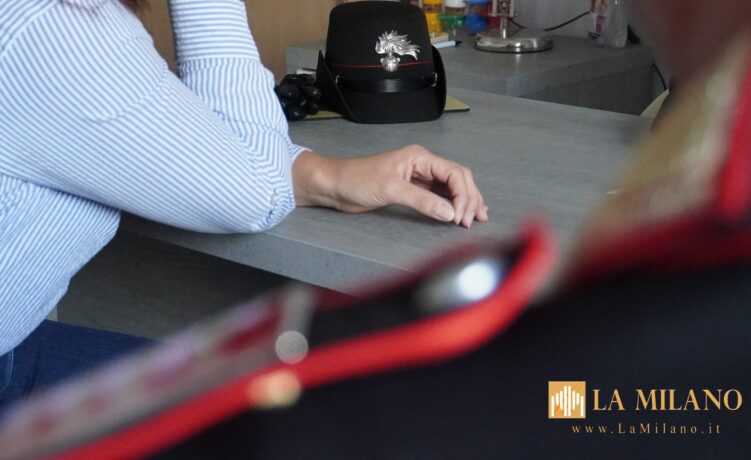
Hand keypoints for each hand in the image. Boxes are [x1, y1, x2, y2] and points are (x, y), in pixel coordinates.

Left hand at [292, 145, 487, 227]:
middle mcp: (423, 165)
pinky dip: (452, 204)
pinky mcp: (412, 190)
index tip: (461, 216)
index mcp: (420, 157)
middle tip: (474, 220)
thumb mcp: (391, 189)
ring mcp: (419, 177)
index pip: (453, 173)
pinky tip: (460, 213)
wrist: (335, 185)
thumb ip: (422, 201)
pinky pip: (439, 195)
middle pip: (458, 179)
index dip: (463, 195)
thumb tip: (449, 213)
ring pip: (451, 187)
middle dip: (470, 198)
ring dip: (465, 201)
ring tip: (477, 217)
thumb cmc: (357, 180)